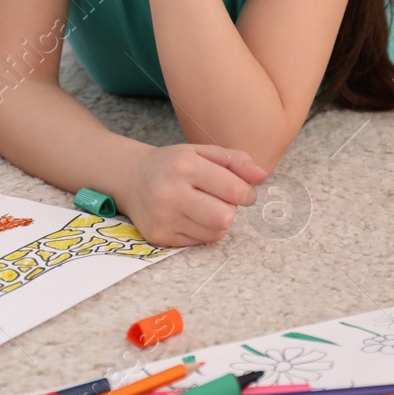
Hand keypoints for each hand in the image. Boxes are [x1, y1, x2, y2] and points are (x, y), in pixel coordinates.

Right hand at [113, 144, 265, 246]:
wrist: (131, 178)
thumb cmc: (173, 164)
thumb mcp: (202, 152)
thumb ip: (235, 161)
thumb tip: (262, 176)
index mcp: (184, 165)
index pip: (235, 190)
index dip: (248, 193)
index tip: (243, 191)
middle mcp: (170, 192)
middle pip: (225, 217)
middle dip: (231, 209)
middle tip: (221, 200)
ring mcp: (163, 217)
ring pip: (215, 233)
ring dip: (218, 222)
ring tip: (204, 207)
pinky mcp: (159, 236)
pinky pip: (199, 242)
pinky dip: (202, 231)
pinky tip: (190, 216)